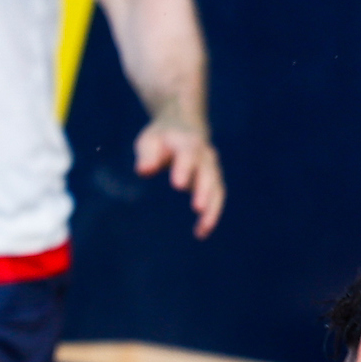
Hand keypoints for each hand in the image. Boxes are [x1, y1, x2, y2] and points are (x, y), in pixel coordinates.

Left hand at [134, 115, 222, 236]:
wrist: (183, 128)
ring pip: (217, 188)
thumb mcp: (150, 140)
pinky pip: (216, 198)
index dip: (185, 168)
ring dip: (213, 208)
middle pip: (208, 173)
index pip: (189, 153)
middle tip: (197, 208)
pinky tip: (201, 233)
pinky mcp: (213, 183)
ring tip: (203, 228)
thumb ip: (147, 154)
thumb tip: (143, 170)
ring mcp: (211, 169)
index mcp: (188, 142)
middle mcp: (205, 155)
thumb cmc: (161, 139)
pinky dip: (211, 215)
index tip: (178, 185)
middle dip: (204, 190)